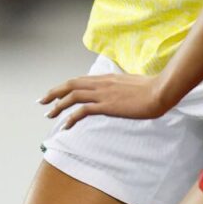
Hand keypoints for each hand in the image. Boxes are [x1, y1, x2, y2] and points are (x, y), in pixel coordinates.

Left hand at [42, 71, 172, 128]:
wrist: (161, 91)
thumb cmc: (152, 89)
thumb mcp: (133, 85)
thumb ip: (122, 88)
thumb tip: (120, 94)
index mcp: (107, 78)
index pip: (80, 80)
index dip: (65, 86)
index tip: (55, 93)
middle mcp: (101, 83)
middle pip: (70, 85)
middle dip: (53, 93)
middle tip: (42, 102)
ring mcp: (103, 94)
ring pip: (72, 96)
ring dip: (58, 105)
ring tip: (49, 115)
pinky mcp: (107, 106)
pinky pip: (83, 110)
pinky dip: (71, 117)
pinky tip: (66, 125)